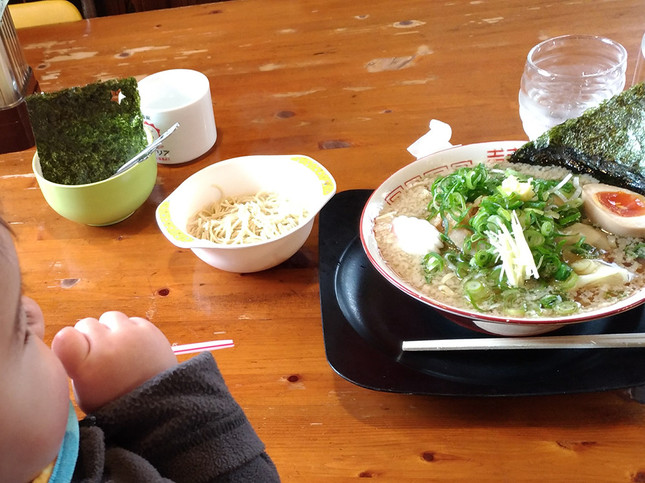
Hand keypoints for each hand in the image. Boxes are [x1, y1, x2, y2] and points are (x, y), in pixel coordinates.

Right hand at [51, 312, 176, 412]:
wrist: (158, 402)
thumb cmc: (116, 401)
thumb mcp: (84, 391)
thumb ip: (75, 363)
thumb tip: (73, 342)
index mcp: (87, 366)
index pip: (64, 336)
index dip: (68, 342)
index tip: (77, 353)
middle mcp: (108, 345)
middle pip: (86, 323)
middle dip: (91, 337)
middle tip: (102, 355)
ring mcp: (131, 334)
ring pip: (110, 317)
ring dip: (111, 330)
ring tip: (120, 349)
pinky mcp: (150, 329)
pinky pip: (132, 320)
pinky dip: (131, 330)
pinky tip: (136, 348)